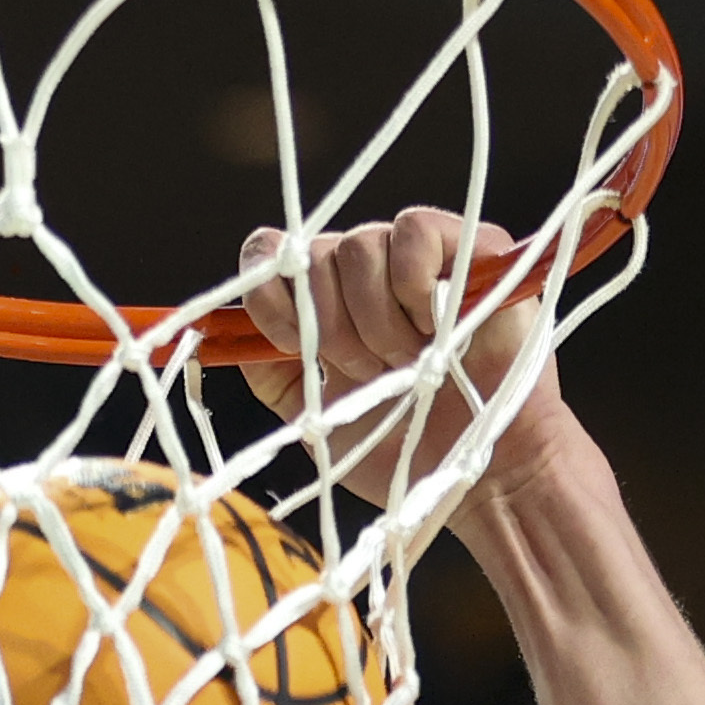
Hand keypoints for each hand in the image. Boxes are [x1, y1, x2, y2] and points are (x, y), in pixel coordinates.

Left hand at [235, 208, 576, 512]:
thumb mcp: (316, 418)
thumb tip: (227, 334)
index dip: (269, 292)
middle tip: (370, 371)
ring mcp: (419, 255)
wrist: (476, 473)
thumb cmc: (403, 446)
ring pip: (359, 244)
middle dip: (332, 326)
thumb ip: (272, 373)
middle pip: (315, 255)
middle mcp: (368, 270)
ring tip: (408, 361)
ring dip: (375, 318)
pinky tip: (434, 327)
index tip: (290, 344)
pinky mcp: (470, 247)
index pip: (273, 256)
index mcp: (327, 301)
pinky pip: (413, 231)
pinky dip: (412, 282)